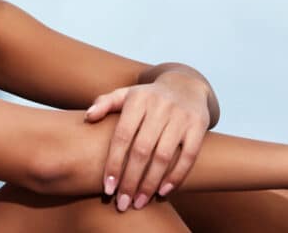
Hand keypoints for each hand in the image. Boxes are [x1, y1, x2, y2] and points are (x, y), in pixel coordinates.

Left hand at [84, 70, 210, 211]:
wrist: (185, 85)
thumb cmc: (147, 97)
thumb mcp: (125, 94)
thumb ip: (104, 103)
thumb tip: (88, 117)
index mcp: (137, 100)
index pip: (122, 136)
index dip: (114, 164)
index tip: (108, 188)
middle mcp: (159, 107)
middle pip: (141, 151)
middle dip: (130, 180)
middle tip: (122, 203)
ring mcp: (181, 116)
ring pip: (163, 157)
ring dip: (150, 183)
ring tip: (139, 202)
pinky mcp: (199, 126)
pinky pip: (188, 156)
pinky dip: (176, 176)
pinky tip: (162, 192)